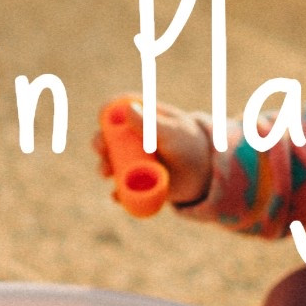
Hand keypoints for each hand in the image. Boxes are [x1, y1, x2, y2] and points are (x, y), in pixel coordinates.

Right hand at [94, 100, 212, 206]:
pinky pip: (122, 187)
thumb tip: (128, 109)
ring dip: (105, 166)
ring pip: (111, 161)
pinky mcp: (137, 180)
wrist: (205, 174)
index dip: (108, 114)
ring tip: (106, 173)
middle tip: (102, 150)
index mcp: (143, 117)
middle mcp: (134, 137)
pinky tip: (117, 196)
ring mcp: (134, 159)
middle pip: (109, 137)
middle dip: (101, 143)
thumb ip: (151, 123)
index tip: (103, 121)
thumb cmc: (190, 145)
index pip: (119, 109)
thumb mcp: (172, 133)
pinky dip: (118, 193)